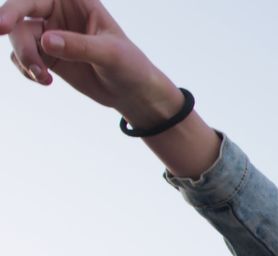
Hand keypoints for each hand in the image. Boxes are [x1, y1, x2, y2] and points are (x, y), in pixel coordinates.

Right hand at [0, 0, 180, 125]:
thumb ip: (80, 46)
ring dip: (24, 58)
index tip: (3, 25)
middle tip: (26, 62)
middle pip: (19, 13)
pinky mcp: (45, 54)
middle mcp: (57, 11)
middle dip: (12, 34)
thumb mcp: (110, 55)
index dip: (15, 7)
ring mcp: (49, 32)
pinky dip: (25, 68)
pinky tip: (44, 80)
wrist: (133, 93)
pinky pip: (20, 55)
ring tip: (43, 77)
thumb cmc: (130, 66)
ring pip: (18, 36)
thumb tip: (46, 41)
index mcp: (75, 0)